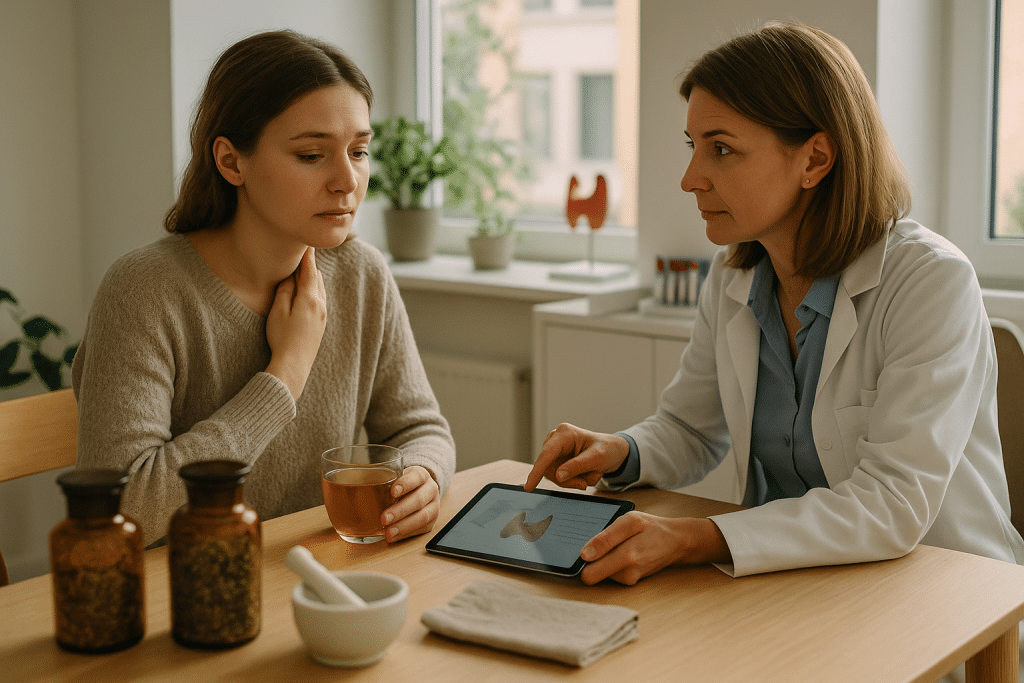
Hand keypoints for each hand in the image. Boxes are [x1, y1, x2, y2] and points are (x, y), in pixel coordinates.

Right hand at [265, 248, 326, 399]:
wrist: (295, 364)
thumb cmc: (282, 338)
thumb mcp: (278, 311)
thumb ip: (285, 291)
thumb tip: (291, 277)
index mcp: (309, 298)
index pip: (309, 270)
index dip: (307, 256)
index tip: (306, 243)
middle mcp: (320, 304)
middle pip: (316, 277)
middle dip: (310, 264)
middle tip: (303, 252)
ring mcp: (323, 314)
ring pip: (320, 288)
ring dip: (313, 277)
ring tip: (305, 268)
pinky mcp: (322, 323)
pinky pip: (321, 298)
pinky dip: (315, 288)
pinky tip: (308, 290)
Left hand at [382, 466, 439, 541]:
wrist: (420, 491)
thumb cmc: (403, 485)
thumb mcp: (396, 477)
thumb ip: (384, 482)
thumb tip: (357, 491)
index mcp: (421, 475)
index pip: (417, 477)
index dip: (406, 484)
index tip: (393, 491)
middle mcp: (431, 489)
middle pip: (419, 500)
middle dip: (400, 510)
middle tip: (384, 518)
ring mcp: (434, 506)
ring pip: (423, 516)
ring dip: (404, 526)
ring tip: (388, 533)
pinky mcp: (432, 521)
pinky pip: (421, 529)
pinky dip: (406, 534)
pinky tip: (394, 536)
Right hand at [524, 423, 629, 491]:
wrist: (613, 452)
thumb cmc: (607, 449)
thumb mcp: (597, 458)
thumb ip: (577, 466)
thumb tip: (558, 475)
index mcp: (564, 433)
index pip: (547, 454)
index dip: (536, 471)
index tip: (529, 486)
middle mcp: (556, 440)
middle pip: (549, 469)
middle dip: (567, 480)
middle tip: (584, 483)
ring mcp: (555, 451)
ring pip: (553, 476)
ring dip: (572, 481)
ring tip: (589, 476)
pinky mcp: (557, 461)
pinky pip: (559, 478)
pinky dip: (573, 481)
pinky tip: (585, 475)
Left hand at [578, 513, 731, 584]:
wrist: (676, 542)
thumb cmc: (652, 528)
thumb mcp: (630, 521)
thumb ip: (606, 537)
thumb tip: (585, 555)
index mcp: (626, 557)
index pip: (589, 574)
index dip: (580, 563)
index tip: (575, 553)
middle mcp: (627, 574)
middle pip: (591, 576)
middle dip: (589, 562)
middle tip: (594, 545)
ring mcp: (629, 580)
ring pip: (600, 573)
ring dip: (602, 560)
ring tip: (614, 544)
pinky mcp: (630, 581)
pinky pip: (610, 573)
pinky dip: (610, 562)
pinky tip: (620, 550)